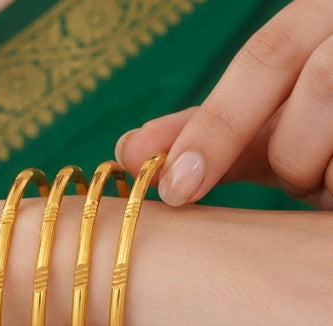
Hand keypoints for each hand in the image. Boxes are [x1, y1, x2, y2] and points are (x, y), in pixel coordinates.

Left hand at [115, 0, 332, 209]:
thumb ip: (206, 130)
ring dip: (330, 172)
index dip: (217, 127)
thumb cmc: (320, 129)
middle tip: (300, 178)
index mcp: (321, 21)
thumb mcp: (268, 122)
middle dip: (296, 152)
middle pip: (319, 84)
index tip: (176, 190)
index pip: (265, 57)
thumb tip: (127, 150)